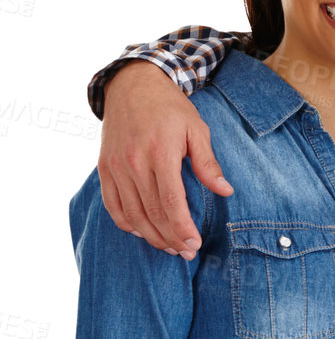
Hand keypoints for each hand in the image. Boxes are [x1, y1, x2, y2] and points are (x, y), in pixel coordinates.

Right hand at [100, 62, 232, 257]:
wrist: (132, 85)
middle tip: (187, 252)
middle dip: (171, 238)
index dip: (182, 228)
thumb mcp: (196, 129)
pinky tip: (142, 232)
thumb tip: (226, 190)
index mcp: (160, 153)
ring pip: (132, 214)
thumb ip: (208, 163)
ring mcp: (116, 166)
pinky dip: (126, 223)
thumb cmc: (169, 108)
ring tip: (170, 248)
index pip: (171, 202)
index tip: (195, 244)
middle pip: (152, 213)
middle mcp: (134, 162)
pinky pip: (112, 204)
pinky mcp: (104, 168)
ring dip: (151, 236)